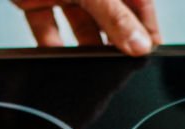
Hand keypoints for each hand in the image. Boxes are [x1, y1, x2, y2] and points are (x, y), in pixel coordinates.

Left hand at [11, 0, 161, 55]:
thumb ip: (115, 17)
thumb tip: (140, 45)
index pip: (139, 3)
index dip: (145, 27)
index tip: (148, 52)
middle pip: (109, 17)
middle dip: (114, 41)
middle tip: (121, 64)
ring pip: (81, 24)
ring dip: (86, 46)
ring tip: (94, 66)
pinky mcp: (35, 0)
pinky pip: (46, 27)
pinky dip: (50, 44)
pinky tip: (58, 59)